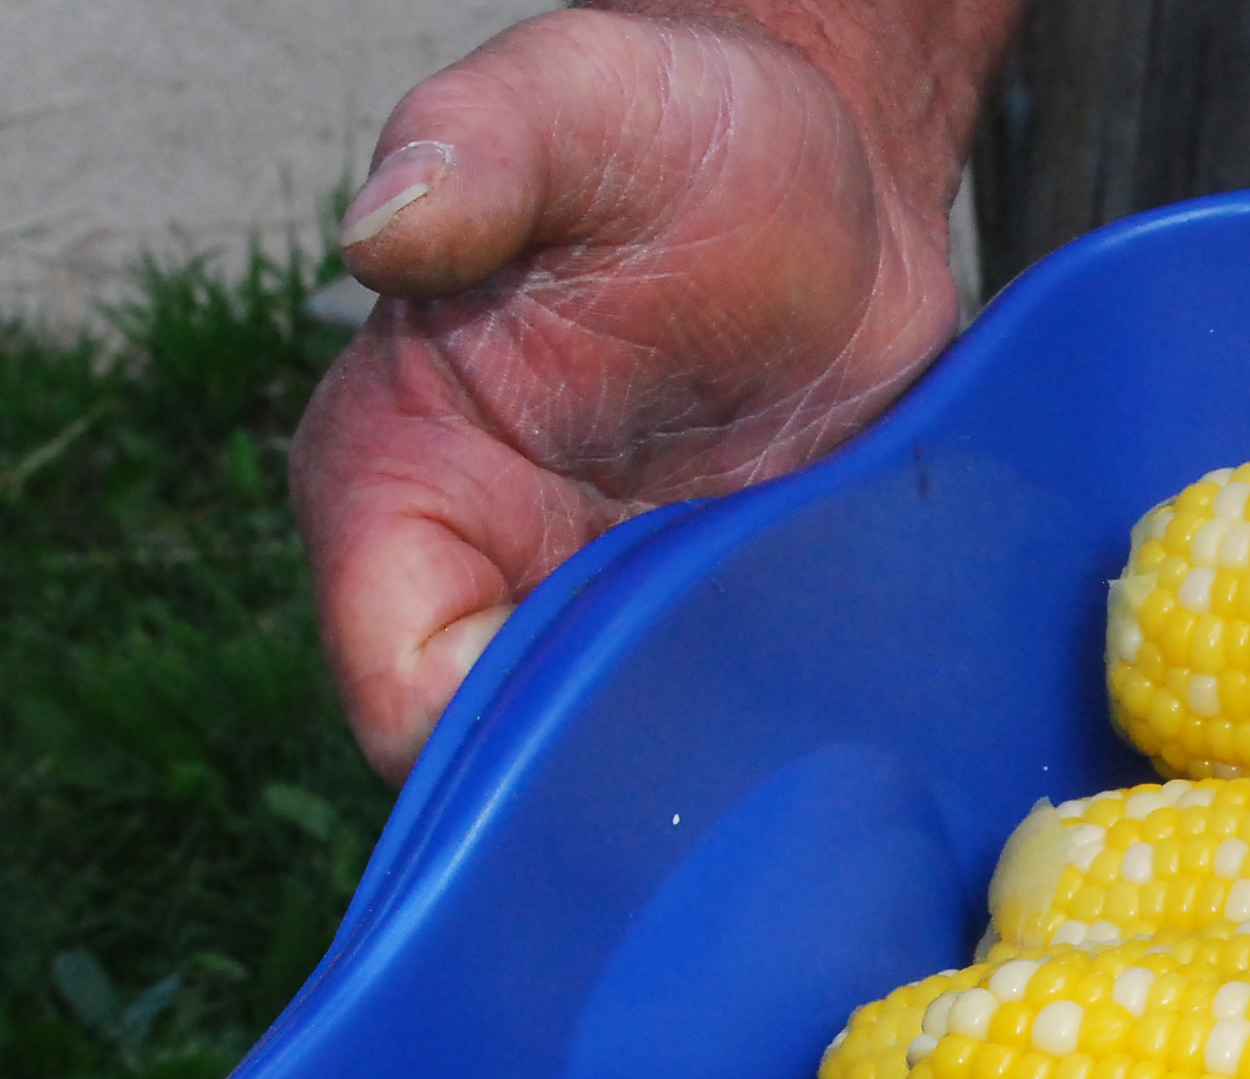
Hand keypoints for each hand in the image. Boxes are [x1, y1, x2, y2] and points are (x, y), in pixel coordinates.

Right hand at [293, 4, 997, 779]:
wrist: (829, 170)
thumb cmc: (678, 124)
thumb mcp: (576, 102)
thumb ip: (481, 153)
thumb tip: (389, 226)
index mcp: (407, 479)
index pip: (396, 677)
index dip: (472, 748)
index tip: (601, 749)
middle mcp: (498, 569)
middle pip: (514, 761)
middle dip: (609, 794)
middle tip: (741, 799)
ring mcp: (621, 611)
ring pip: (631, 763)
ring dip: (708, 789)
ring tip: (812, 806)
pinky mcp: (730, 620)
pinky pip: (736, 725)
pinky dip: (783, 751)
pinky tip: (859, 767)